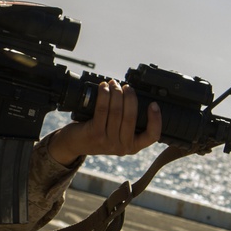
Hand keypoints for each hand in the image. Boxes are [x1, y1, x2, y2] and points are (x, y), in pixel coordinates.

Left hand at [47, 80, 161, 166]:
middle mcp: (122, 147)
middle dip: (130, 97)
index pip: (152, 135)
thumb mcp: (117, 132)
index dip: (156, 119)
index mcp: (132, 146)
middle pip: (132, 117)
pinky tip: (104, 87)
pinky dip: (104, 95)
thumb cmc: (97, 133)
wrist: (74, 143)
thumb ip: (127, 121)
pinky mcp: (95, 134)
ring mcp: (108, 142)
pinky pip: (103, 110)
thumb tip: (133, 94)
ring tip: (114, 84)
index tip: (154, 104)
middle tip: (126, 86)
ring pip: (117, 112)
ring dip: (116, 93)